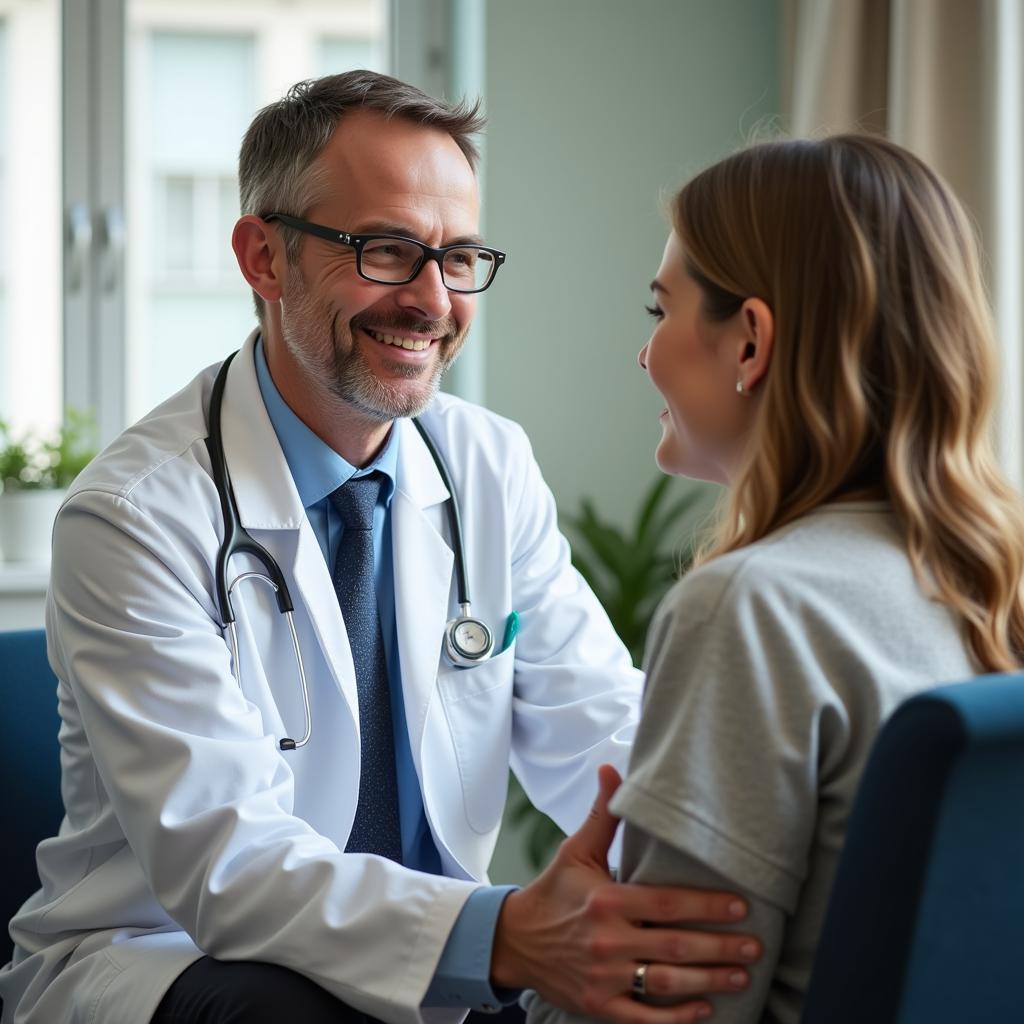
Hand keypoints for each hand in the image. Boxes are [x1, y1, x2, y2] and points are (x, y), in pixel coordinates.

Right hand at [491, 765, 760, 1022]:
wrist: (514, 940)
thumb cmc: (553, 892)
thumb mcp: (576, 851)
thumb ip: (602, 815)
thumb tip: (612, 769)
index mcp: (606, 900)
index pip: (667, 904)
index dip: (707, 906)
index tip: (741, 906)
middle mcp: (607, 940)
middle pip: (675, 946)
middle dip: (720, 947)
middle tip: (754, 946)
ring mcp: (604, 977)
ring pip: (666, 983)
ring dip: (709, 981)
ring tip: (741, 975)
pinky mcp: (599, 1005)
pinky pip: (645, 1018)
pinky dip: (677, 1018)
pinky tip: (704, 1010)